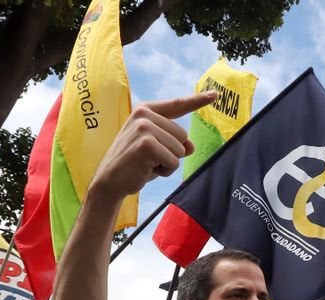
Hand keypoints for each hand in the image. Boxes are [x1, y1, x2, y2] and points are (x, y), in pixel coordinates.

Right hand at [92, 93, 215, 198]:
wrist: (109, 181)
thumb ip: (175, 143)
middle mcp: (144, 114)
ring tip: (146, 164)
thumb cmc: (134, 164)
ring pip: (180, 150)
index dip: (198, 100)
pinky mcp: (146, 144)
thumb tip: (191, 147)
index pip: (177, 105)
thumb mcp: (157, 150)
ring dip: (167, 164)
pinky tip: (146, 169)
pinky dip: (163, 171)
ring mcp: (144, 127)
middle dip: (171, 153)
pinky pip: (173, 162)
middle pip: (183, 136)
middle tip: (149, 159)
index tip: (215, 94)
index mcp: (146, 110)